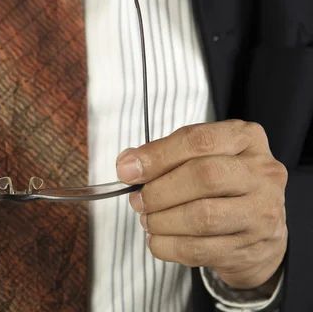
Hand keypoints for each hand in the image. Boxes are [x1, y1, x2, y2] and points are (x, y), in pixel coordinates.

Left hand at [116, 120, 287, 288]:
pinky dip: (169, 246)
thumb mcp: (201, 156)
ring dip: (162, 221)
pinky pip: (200, 250)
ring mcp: (261, 212)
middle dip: (158, 191)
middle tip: (137, 200)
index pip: (198, 140)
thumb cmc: (223, 185)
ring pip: (202, 216)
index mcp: (246, 139)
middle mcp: (262, 173)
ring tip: (147, 220)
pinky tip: (157, 240)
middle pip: (203, 176)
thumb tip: (128, 164)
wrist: (261, 230)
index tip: (127, 170)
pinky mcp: (251, 248)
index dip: (157, 156)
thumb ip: (165, 155)